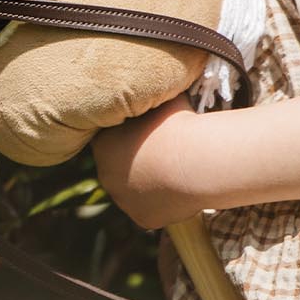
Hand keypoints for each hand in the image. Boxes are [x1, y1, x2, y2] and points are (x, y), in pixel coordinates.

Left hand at [93, 97, 207, 229]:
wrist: (195, 161)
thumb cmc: (179, 124)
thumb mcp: (161, 100)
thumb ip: (152, 98)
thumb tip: (158, 80)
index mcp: (103, 146)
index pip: (112, 140)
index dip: (133, 136)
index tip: (152, 133)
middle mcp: (107, 176)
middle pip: (121, 168)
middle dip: (139, 161)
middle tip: (165, 153)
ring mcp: (124, 200)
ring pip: (136, 190)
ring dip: (151, 182)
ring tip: (176, 171)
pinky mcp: (144, 219)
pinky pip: (154, 209)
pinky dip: (166, 202)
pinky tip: (181, 190)